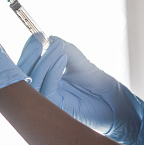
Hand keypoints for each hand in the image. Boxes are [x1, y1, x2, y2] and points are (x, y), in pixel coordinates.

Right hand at [18, 36, 143, 144]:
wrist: (117, 105)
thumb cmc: (101, 86)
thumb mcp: (81, 63)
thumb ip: (66, 51)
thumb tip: (51, 38)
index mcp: (48, 80)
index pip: (30, 66)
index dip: (29, 51)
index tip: (36, 35)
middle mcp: (46, 90)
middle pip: (26, 74)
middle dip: (30, 55)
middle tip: (38, 40)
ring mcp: (50, 100)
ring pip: (35, 80)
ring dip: (44, 60)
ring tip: (57, 47)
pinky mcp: (58, 108)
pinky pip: (47, 89)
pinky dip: (52, 71)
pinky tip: (61, 58)